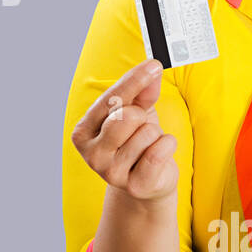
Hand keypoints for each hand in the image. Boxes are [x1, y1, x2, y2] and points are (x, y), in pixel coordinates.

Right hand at [70, 59, 178, 203]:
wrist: (147, 180)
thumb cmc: (136, 141)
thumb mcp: (136, 112)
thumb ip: (142, 92)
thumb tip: (152, 70)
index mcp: (83, 132)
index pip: (109, 100)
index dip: (134, 80)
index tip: (153, 64)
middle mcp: (92, 154)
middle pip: (126, 116)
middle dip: (142, 116)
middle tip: (141, 125)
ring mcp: (112, 173)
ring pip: (147, 133)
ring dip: (156, 134)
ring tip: (148, 145)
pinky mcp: (135, 186)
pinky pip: (160, 151)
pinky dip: (167, 146)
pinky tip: (158, 155)